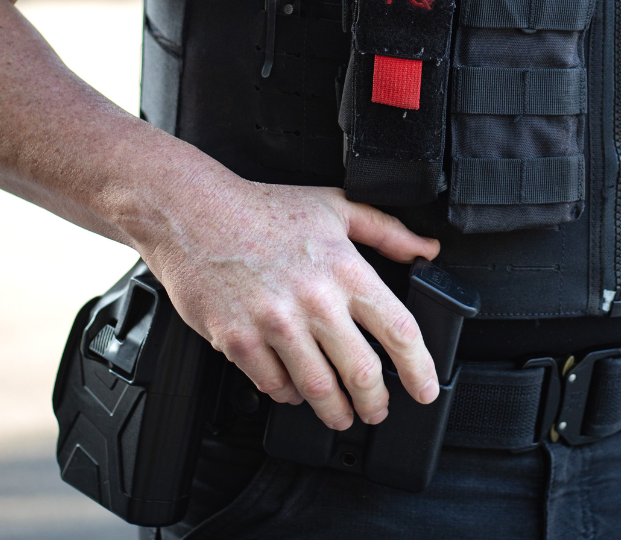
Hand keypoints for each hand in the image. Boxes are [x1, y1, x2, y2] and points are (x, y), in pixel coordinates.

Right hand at [141, 165, 440, 430]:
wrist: (194, 213)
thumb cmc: (264, 209)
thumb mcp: (335, 206)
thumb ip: (386, 231)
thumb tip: (427, 249)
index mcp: (344, 267)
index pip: (399, 330)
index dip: (420, 369)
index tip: (425, 389)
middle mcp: (314, 299)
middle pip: (363, 373)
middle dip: (377, 404)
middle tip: (378, 410)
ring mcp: (275, 323)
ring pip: (320, 390)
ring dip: (336, 412)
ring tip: (342, 414)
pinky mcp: (239, 340)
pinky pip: (274, 386)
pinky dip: (290, 395)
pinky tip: (295, 389)